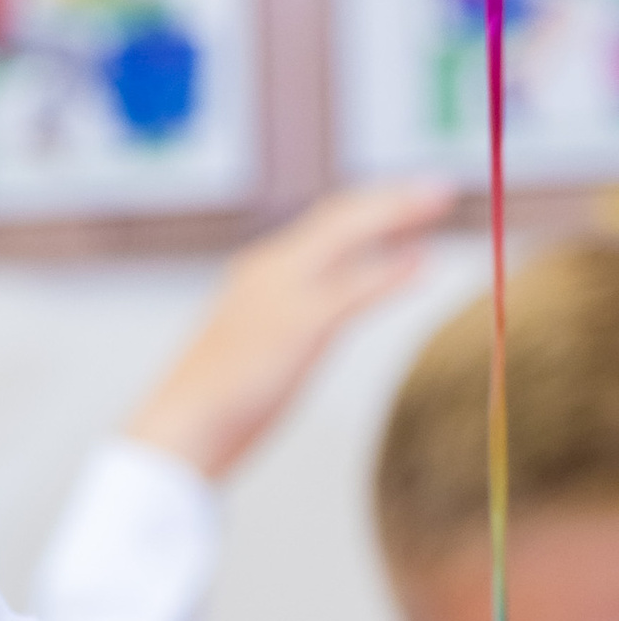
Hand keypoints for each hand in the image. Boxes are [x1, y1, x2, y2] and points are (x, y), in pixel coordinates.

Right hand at [125, 181, 452, 481]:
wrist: (180, 431)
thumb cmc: (211, 410)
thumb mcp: (249, 355)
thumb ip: (282, 330)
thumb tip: (310, 333)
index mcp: (256, 275)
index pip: (322, 226)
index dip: (368, 209)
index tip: (404, 204)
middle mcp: (271, 270)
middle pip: (341, 215)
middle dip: (392, 198)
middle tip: (437, 190)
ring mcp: (285, 294)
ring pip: (350, 234)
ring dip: (399, 214)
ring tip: (440, 203)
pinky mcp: (300, 326)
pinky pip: (357, 289)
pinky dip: (392, 275)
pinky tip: (424, 267)